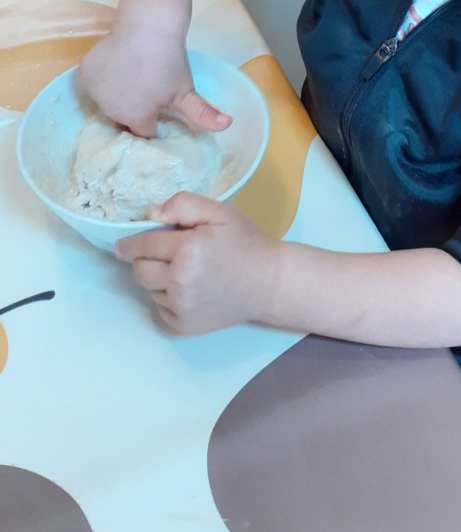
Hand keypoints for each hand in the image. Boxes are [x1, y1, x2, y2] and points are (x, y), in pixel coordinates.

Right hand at [78, 28, 230, 137]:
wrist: (148, 26)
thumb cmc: (170, 61)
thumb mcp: (187, 91)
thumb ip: (203, 114)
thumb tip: (229, 126)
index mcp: (136, 118)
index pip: (142, 132)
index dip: (152, 121)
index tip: (158, 107)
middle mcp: (111, 111)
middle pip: (122, 119)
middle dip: (133, 109)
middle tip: (147, 87)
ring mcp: (95, 92)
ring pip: (106, 102)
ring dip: (116, 95)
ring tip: (133, 75)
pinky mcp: (84, 74)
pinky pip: (93, 84)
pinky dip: (102, 79)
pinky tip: (118, 66)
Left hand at [115, 193, 278, 333]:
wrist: (269, 284)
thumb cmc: (245, 243)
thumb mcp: (220, 212)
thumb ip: (184, 204)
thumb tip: (151, 214)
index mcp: (188, 250)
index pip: (144, 244)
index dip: (130, 243)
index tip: (120, 245)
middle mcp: (179, 281)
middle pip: (140, 270)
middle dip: (145, 260)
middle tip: (167, 254)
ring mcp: (181, 307)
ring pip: (150, 290)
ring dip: (159, 279)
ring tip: (185, 271)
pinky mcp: (183, 326)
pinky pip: (159, 310)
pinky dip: (167, 299)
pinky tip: (189, 290)